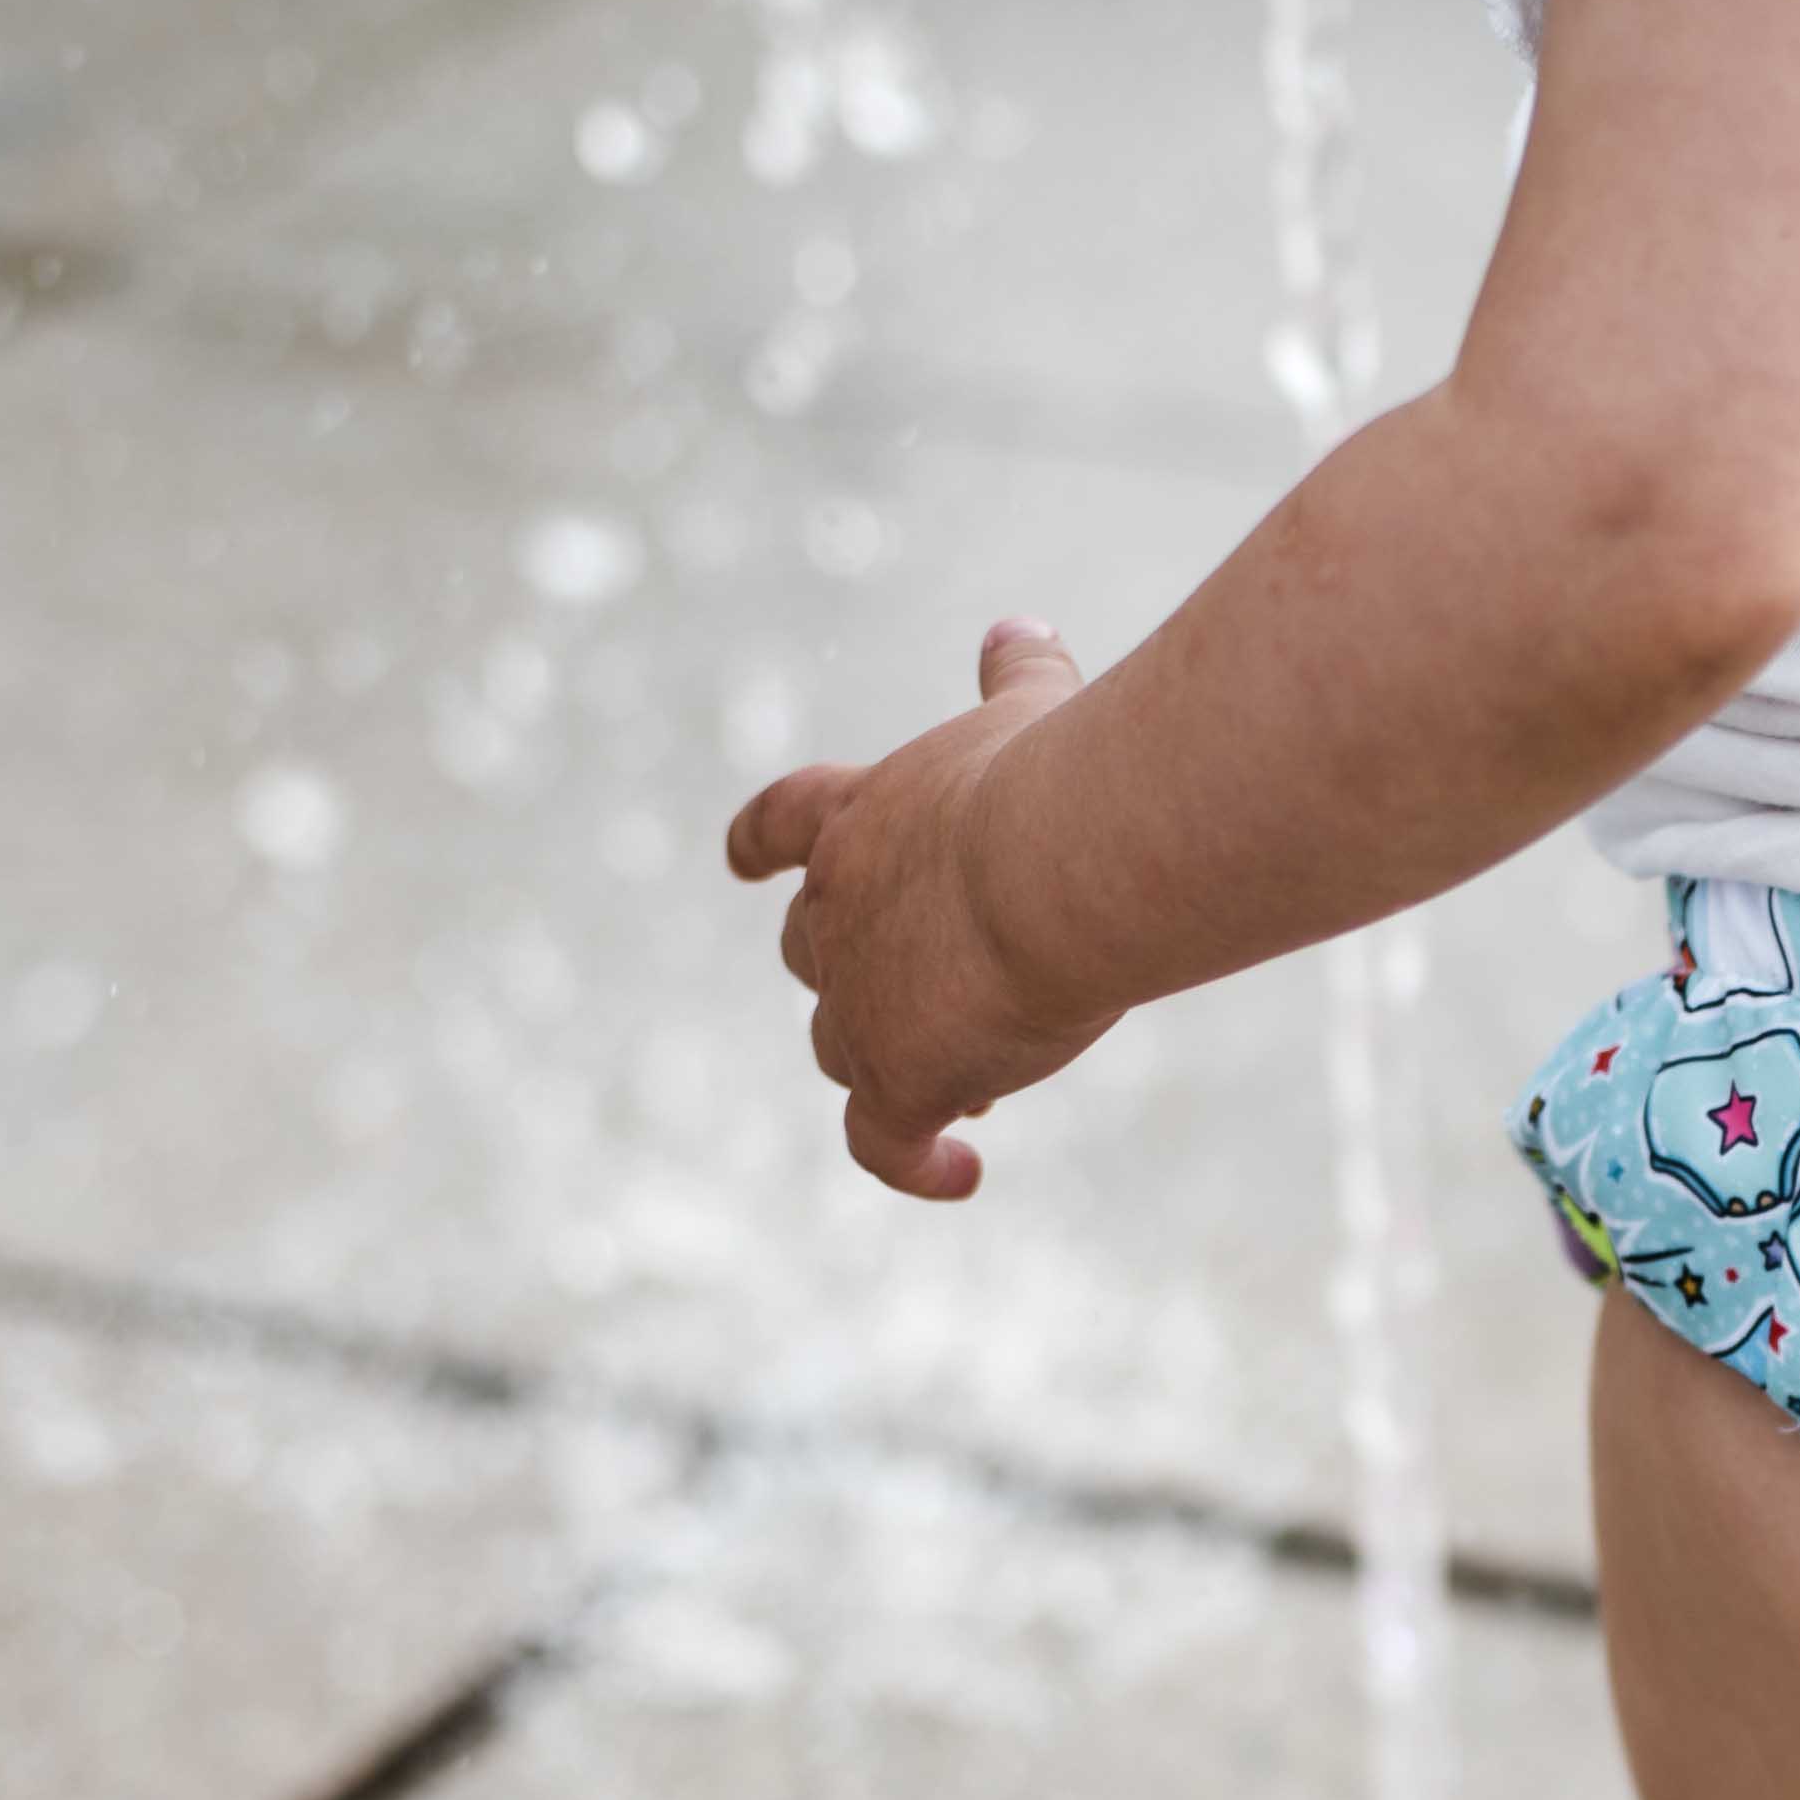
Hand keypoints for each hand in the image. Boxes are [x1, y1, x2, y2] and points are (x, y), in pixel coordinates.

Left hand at [722, 619, 1114, 1199]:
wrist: (1057, 862)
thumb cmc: (1053, 779)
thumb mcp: (1030, 713)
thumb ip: (1018, 676)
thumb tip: (1018, 626)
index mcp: (858, 817)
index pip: (781, 823)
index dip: (760, 845)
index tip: (742, 863)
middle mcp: (836, 913)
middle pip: (807, 954)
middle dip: (857, 973)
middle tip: (936, 992)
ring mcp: (859, 1003)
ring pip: (842, 1048)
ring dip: (894, 1060)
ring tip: (977, 1079)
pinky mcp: (899, 1080)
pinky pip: (887, 1144)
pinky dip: (915, 1163)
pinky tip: (960, 1172)